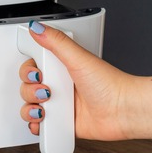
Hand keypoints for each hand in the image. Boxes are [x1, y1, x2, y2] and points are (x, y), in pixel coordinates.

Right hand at [19, 21, 130, 140]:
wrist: (124, 111)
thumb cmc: (110, 85)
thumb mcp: (79, 58)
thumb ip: (56, 41)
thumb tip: (36, 27)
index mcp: (60, 67)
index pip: (32, 67)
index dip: (28, 71)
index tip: (37, 73)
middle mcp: (58, 85)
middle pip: (27, 87)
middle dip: (29, 90)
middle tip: (46, 90)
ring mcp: (59, 105)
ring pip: (29, 106)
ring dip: (30, 108)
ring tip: (45, 108)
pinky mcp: (62, 123)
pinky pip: (40, 125)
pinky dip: (36, 125)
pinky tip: (43, 121)